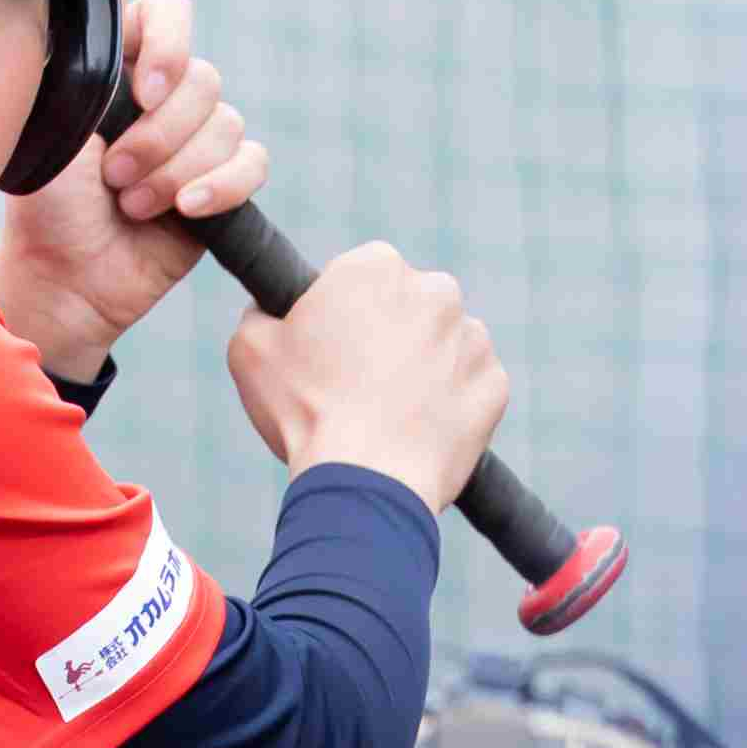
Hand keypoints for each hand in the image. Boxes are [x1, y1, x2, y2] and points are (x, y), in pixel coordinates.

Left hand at [0, 0, 269, 381]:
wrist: (66, 277)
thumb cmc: (47, 203)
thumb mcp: (52, 124)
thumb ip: (84, 64)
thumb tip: (118, 11)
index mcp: (120, 66)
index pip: (168, 13)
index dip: (168, 44)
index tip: (142, 93)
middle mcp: (164, 95)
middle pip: (203, 79)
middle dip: (158, 136)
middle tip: (112, 175)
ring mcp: (196, 139)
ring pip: (227, 125)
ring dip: (175, 171)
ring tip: (130, 205)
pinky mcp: (224, 182)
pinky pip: (253, 163)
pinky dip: (221, 187)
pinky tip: (185, 210)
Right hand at [223, 242, 507, 511]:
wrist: (366, 480)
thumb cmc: (304, 411)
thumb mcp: (251, 348)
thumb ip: (262, 310)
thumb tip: (270, 307)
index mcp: (376, 267)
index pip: (365, 273)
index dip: (346, 309)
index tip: (334, 344)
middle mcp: (435, 290)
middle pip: (412, 304)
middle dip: (393, 331)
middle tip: (361, 380)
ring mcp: (472, 338)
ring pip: (446, 344)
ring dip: (426, 366)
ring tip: (390, 412)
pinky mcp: (495, 384)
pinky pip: (472, 386)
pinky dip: (452, 403)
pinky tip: (419, 428)